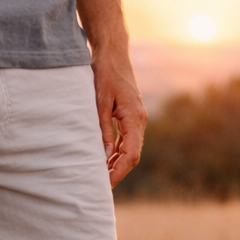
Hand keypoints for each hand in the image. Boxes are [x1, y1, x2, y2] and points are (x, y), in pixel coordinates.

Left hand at [92, 50, 146, 186]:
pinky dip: (116, 153)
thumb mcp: (100, 103)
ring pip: (130, 149)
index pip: (131, 153)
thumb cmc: (105, 74)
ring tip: (101, 177)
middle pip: (132, 155)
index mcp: (134, 118)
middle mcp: (139, 120)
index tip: (106, 183)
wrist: (112, 53)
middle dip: (118, 172)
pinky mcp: (130, 117)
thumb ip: (103, 130)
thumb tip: (103, 156)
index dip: (119, 171)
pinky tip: (104, 161)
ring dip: (117, 164)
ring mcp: (136, 119)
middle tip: (101, 186)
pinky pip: (126, 141)